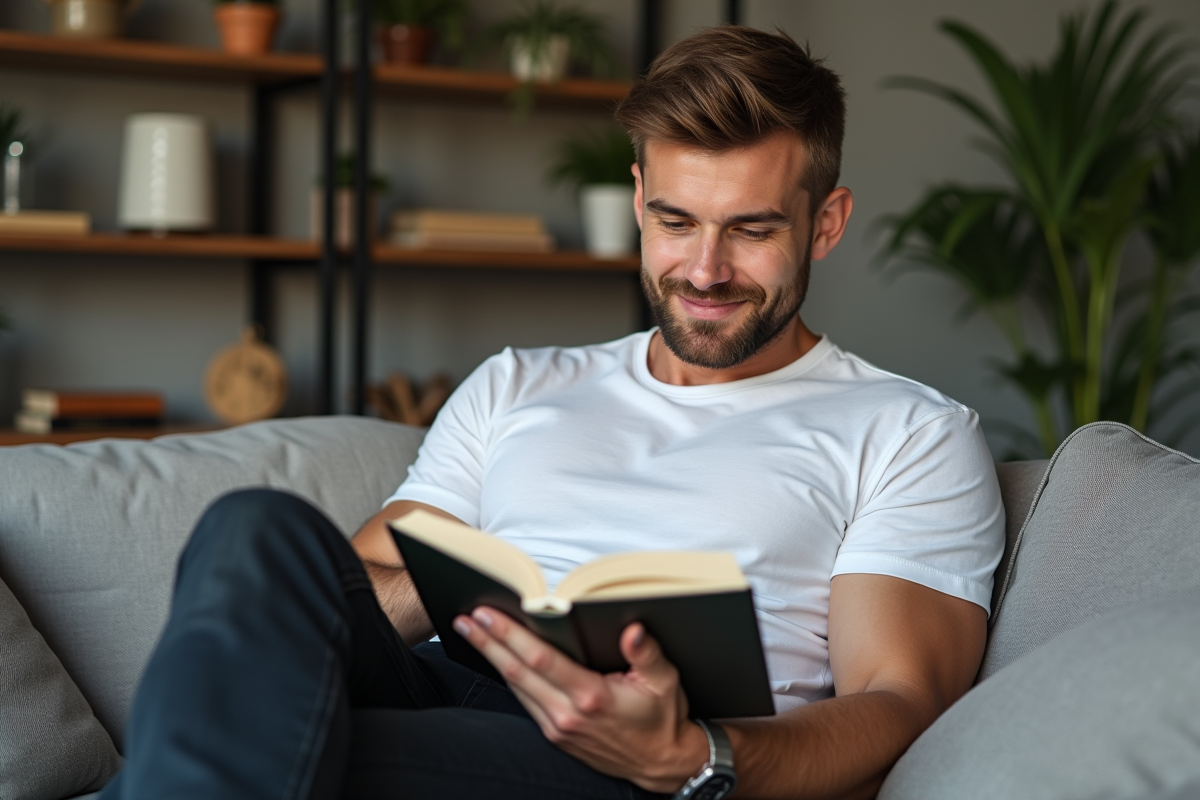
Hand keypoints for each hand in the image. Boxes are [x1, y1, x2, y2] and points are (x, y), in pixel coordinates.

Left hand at [453, 608, 709, 792]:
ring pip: (516, 687)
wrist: (660, 763)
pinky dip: (508, 678)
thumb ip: (647, 653)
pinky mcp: (556, 735)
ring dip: (492, 658)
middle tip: (465, 620)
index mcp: (591, 696)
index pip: (539, 659)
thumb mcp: (664, 681)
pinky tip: (498, 660)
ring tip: (473, 634)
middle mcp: (568, 714)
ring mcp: (558, 727)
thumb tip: (633, 629)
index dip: (510, 635)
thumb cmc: (661, 718)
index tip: (488, 614)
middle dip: (488, 642)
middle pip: (517, 672)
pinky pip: (525, 702)